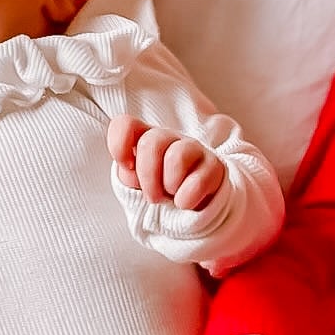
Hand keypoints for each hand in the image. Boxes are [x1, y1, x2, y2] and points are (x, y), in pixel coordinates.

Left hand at [107, 114, 225, 210]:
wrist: (195, 209)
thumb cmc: (161, 192)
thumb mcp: (138, 186)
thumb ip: (129, 174)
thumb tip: (131, 171)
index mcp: (143, 138)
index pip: (125, 125)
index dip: (120, 143)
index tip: (126, 165)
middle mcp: (168, 138)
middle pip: (151, 143)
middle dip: (148, 176)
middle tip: (152, 195)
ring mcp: (193, 149)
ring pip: (176, 156)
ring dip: (169, 186)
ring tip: (171, 197)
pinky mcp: (214, 165)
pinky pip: (198, 181)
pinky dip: (186, 199)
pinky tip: (185, 202)